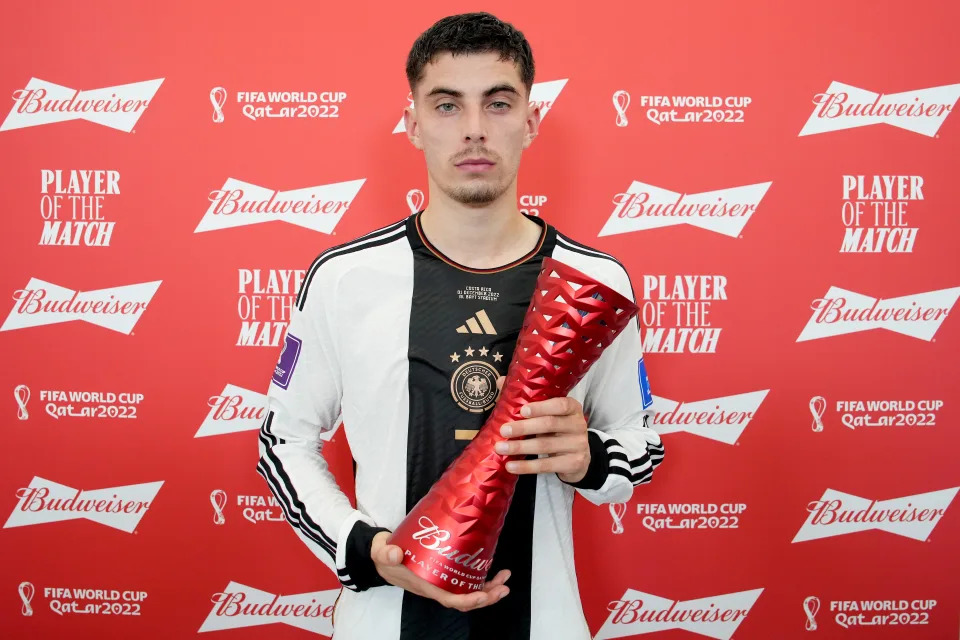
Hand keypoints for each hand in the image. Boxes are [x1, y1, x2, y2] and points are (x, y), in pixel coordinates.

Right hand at [370, 531, 509, 610]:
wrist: (383, 554)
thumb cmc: (385, 555)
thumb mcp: (382, 552)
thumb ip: (386, 553)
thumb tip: (395, 554)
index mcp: (426, 585)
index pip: (450, 599)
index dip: (469, 600)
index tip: (485, 594)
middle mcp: (437, 586)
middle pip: (466, 599)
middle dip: (487, 596)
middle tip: (503, 585)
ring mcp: (442, 580)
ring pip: (469, 591)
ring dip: (489, 587)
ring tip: (504, 578)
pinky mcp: (444, 572)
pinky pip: (465, 580)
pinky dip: (480, 577)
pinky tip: (490, 567)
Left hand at [492, 377, 589, 482]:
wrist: (579, 457)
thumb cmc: (558, 429)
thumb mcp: (549, 414)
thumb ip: (528, 398)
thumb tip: (501, 381)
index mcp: (573, 408)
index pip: (560, 405)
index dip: (541, 407)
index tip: (522, 411)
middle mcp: (578, 425)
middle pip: (549, 424)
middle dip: (524, 427)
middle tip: (504, 430)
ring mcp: (578, 445)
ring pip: (545, 446)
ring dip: (520, 447)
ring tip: (500, 448)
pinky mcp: (574, 464)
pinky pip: (547, 465)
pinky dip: (527, 466)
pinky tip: (511, 466)